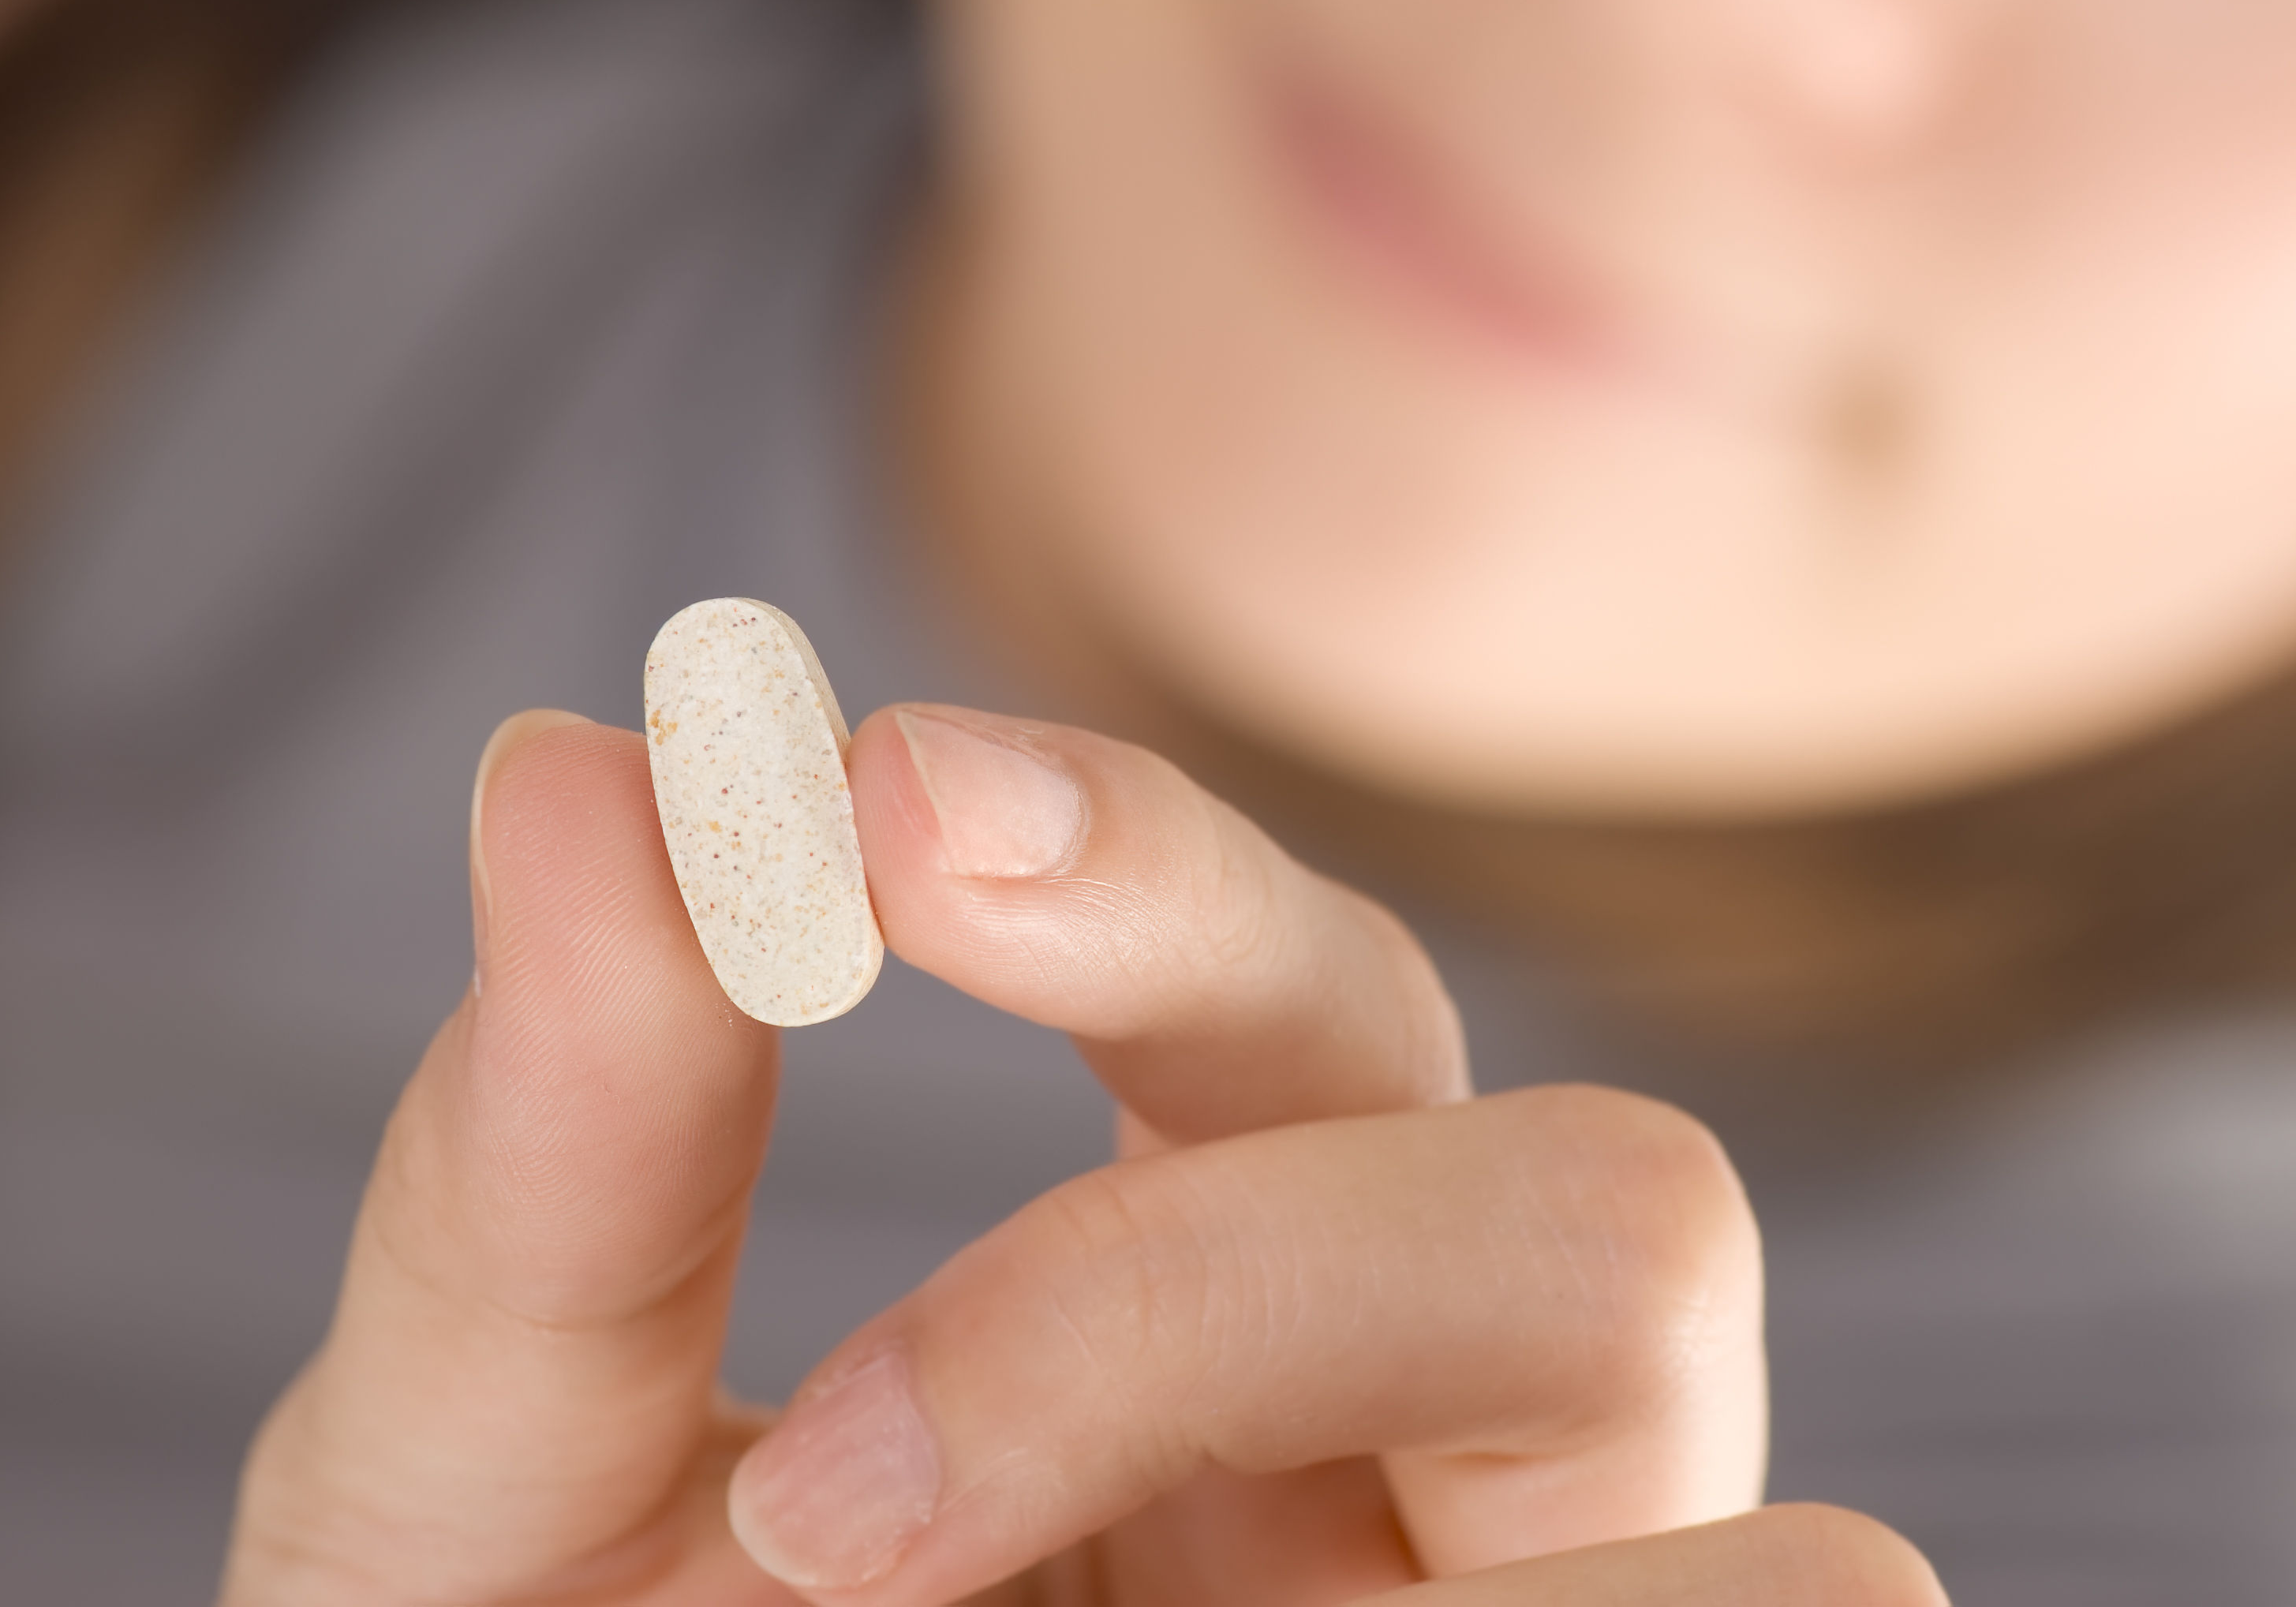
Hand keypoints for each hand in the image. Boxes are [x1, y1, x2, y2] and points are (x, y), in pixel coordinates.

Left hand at [222, 704, 1940, 1605]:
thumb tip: (587, 768)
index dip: (1158, 874)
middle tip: (831, 1493)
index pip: (1323, 1005)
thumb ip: (550, 1176)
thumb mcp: (492, 1507)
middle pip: (1619, 1220)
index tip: (873, 813)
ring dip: (1334, 1556)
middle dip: (1227, 1291)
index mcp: (1230, 1329)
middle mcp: (1458, 1490)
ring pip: (1803, 1568)